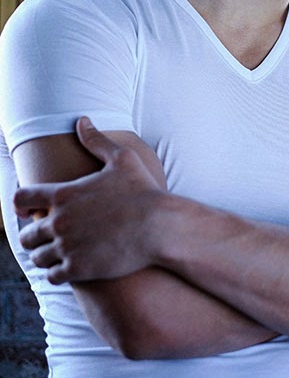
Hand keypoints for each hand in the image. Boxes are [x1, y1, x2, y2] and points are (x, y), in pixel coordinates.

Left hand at [14, 117, 166, 283]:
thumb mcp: (122, 158)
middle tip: (47, 236)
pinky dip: (57, 272)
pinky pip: (53, 276)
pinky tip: (69, 267)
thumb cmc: (143, 190)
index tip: (28, 211)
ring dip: (45, 255)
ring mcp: (67, 247)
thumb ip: (96, 140)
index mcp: (64, 194)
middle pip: (26, 235)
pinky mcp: (78, 269)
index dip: (20, 205)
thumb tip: (81, 121)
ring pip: (38, 257)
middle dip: (35, 235)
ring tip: (58, 253)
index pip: (20, 199)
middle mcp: (60, 221)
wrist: (160, 227)